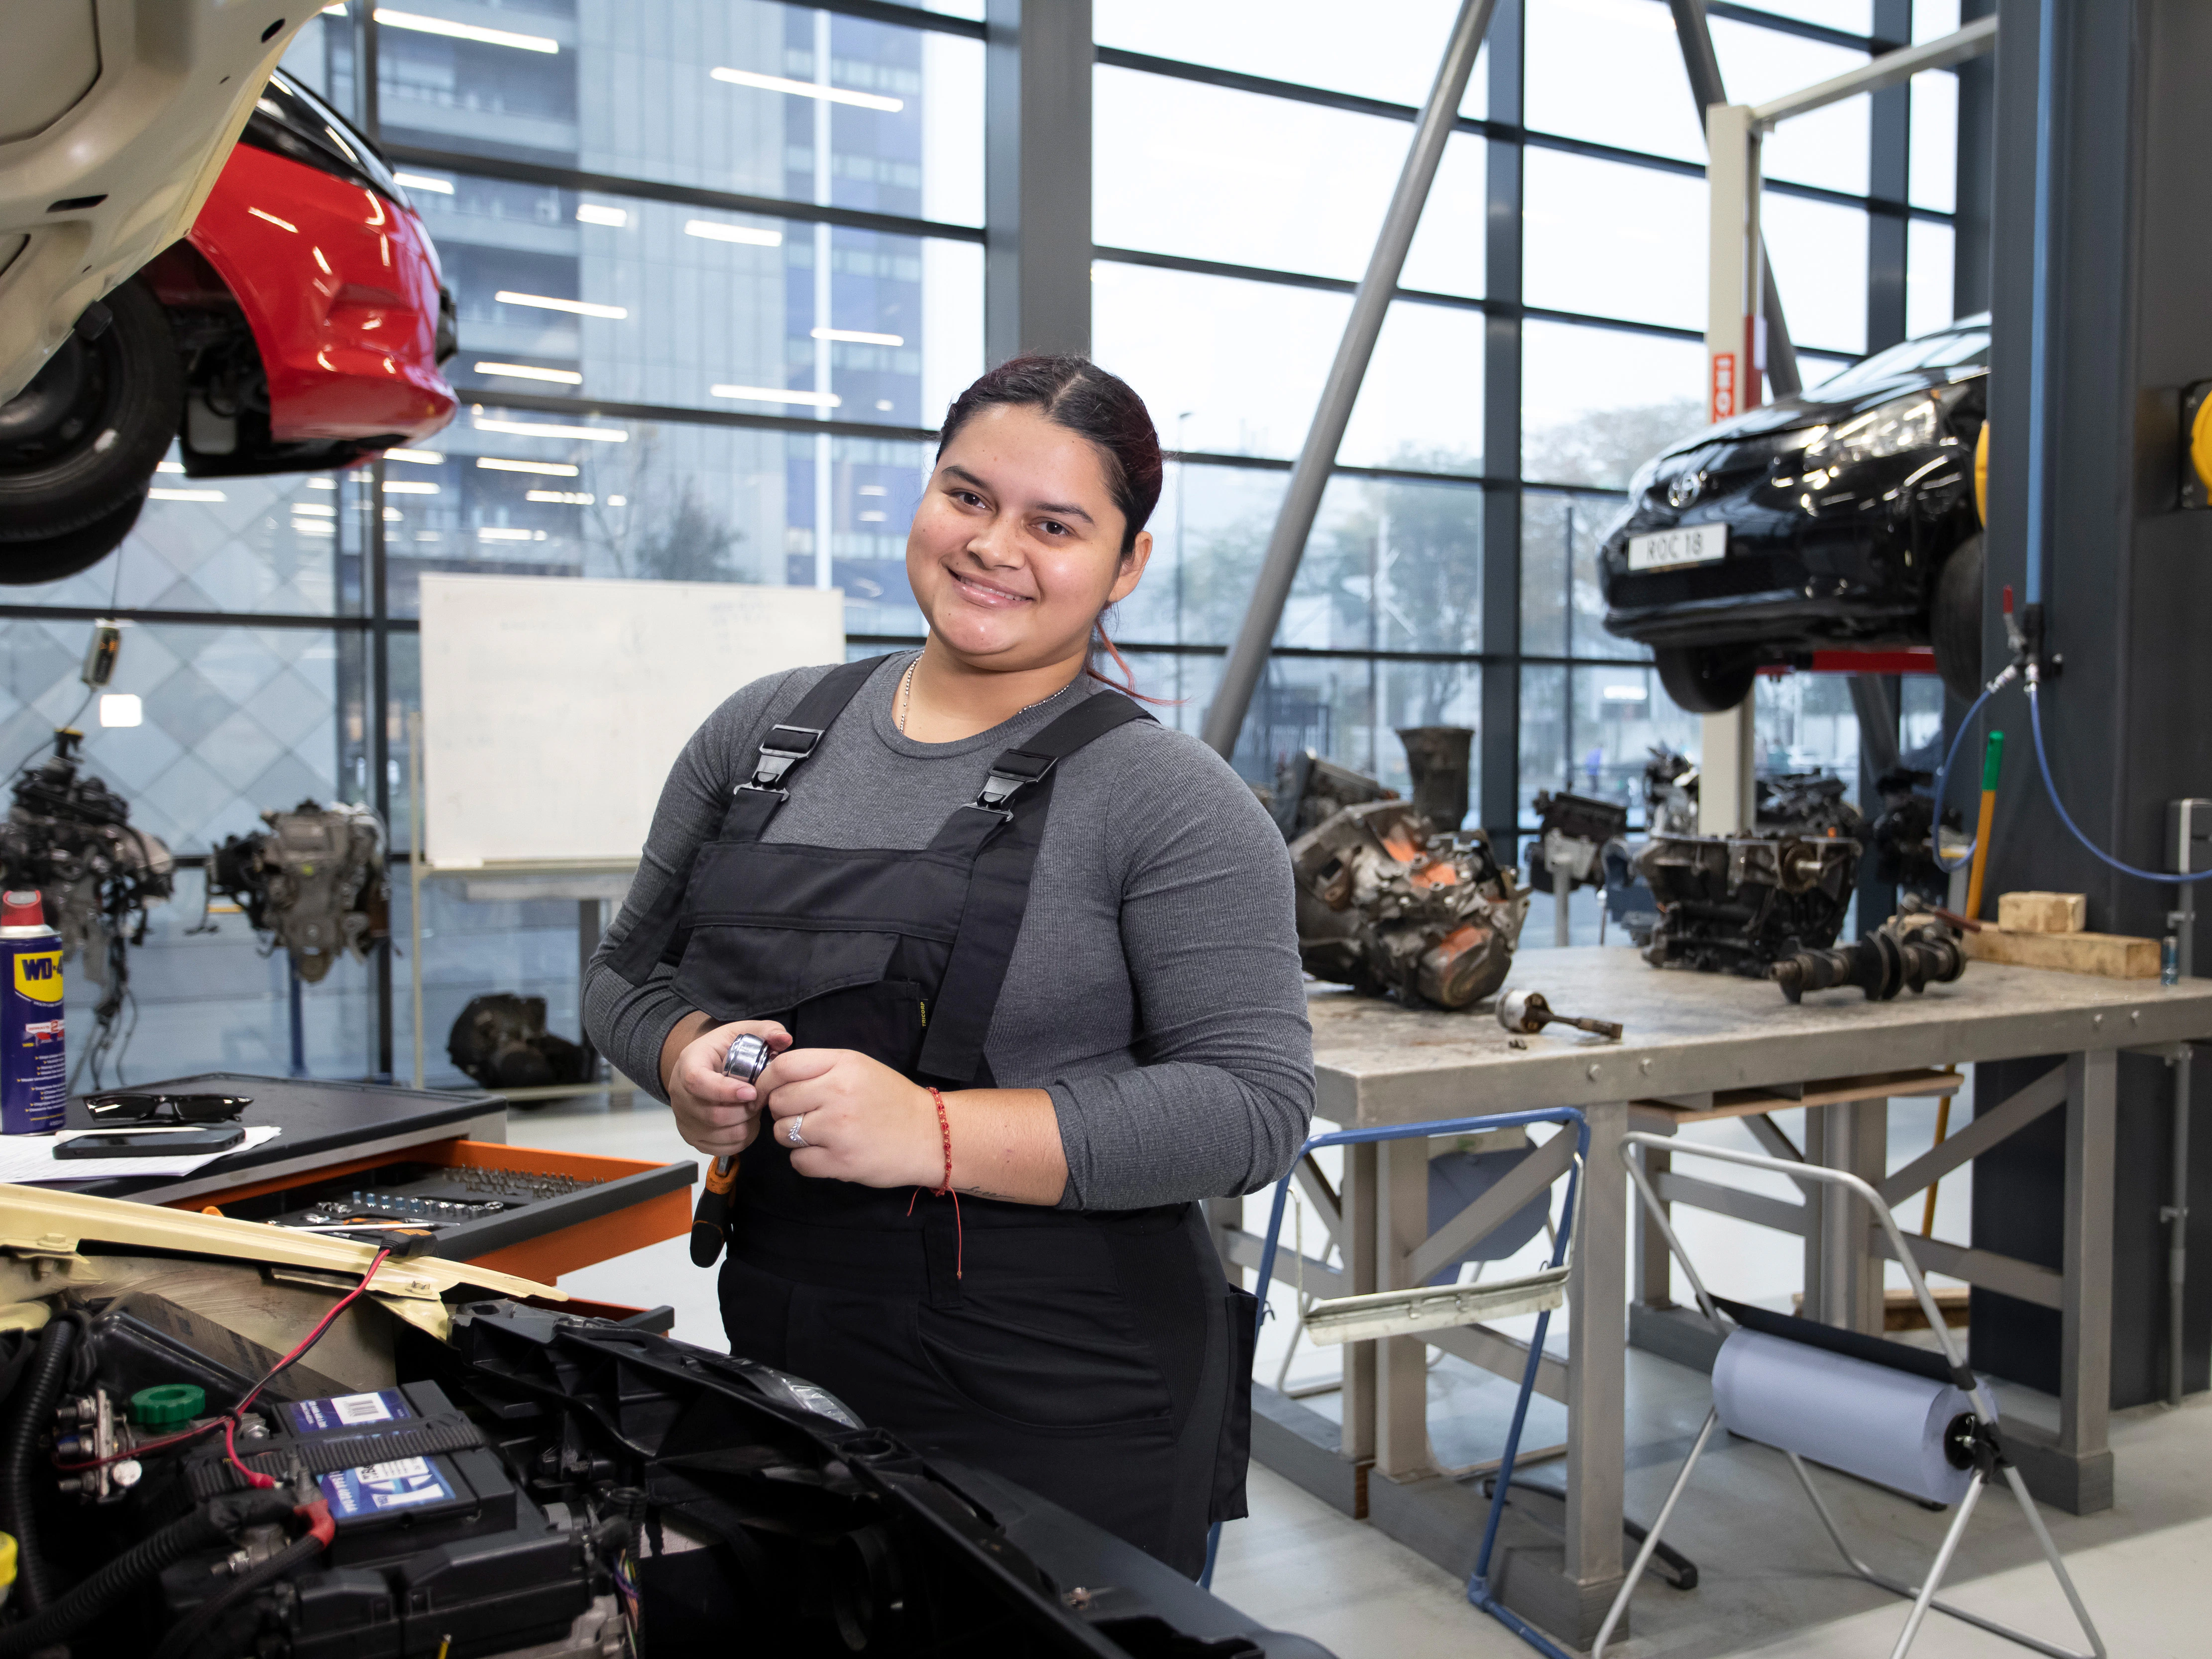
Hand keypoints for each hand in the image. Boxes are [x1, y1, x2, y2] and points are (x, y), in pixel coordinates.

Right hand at [665, 1019, 790, 1159]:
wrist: (700, 1066)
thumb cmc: (722, 1050)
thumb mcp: (741, 1032)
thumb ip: (765, 1031)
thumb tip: (784, 1039)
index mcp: (689, 1063)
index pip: (698, 1082)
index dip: (726, 1091)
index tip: (752, 1092)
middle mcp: (680, 1095)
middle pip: (714, 1115)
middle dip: (745, 1110)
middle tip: (759, 1099)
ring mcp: (685, 1119)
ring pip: (721, 1134)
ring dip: (746, 1124)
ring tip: (751, 1108)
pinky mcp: (692, 1137)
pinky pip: (722, 1147)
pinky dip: (741, 1138)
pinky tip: (745, 1121)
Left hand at [758, 1048, 939, 1188]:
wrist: (930, 1135)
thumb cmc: (891, 1100)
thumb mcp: (859, 1067)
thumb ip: (819, 1067)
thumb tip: (774, 1075)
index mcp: (843, 1065)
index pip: (783, 1067)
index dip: (766, 1080)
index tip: (768, 1090)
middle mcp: (838, 1094)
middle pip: (778, 1101)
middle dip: (782, 1110)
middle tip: (801, 1115)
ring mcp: (838, 1130)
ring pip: (782, 1133)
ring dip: (792, 1136)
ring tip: (817, 1134)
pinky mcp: (841, 1162)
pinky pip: (798, 1161)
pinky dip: (805, 1159)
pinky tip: (825, 1153)